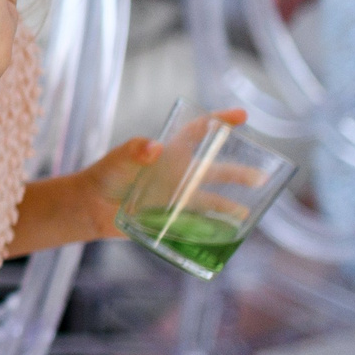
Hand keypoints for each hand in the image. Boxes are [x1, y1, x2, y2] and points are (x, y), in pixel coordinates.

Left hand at [77, 108, 245, 231]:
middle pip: (214, 170)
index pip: (198, 132)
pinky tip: (225, 237)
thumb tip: (152, 148)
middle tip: (263, 177)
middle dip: (239, 173)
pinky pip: (196, 224)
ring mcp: (175, 196)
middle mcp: (177, 173)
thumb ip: (134, 151)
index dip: (219, 122)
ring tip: (248, 215)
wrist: (90, 207)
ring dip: (229, 207)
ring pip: (209, 200)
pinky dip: (211, 230)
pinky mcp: (169, 217)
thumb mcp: (119, 160)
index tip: (241, 116)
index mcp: (169, 153)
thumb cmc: (105, 176)